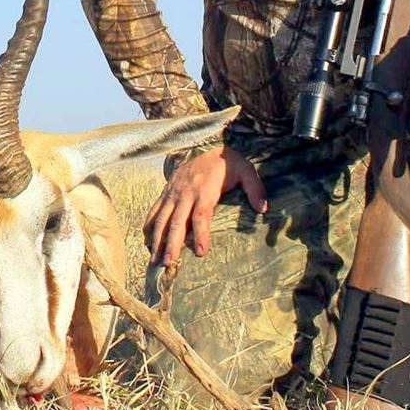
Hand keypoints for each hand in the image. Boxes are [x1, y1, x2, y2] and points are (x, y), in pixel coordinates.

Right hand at [143, 145, 267, 265]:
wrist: (207, 146)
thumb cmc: (228, 163)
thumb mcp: (246, 170)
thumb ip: (255, 188)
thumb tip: (263, 208)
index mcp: (205, 190)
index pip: (201, 215)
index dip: (200, 234)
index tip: (200, 253)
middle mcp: (185, 193)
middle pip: (177, 221)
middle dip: (172, 243)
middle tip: (169, 263)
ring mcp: (172, 193)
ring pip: (161, 218)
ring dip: (157, 240)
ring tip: (156, 260)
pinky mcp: (166, 192)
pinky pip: (154, 211)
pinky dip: (149, 227)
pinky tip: (147, 244)